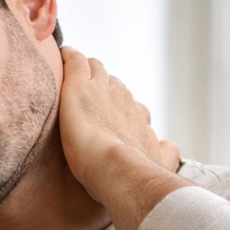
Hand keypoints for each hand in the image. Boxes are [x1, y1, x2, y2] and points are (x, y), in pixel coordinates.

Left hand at [58, 47, 178, 204]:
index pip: (128, 102)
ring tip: (72, 71)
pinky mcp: (79, 87)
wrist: (120, 170)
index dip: (118, 104)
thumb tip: (168, 146)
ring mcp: (101, 89)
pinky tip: (61, 56)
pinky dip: (68, 57)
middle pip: (111, 82)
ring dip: (85, 69)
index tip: (109, 110)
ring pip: (94, 68)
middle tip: (87, 90)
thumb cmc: (136, 173)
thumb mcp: (160, 162)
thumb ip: (165, 152)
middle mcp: (123, 99)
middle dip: (101, 83)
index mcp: (138, 116)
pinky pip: (74, 61)